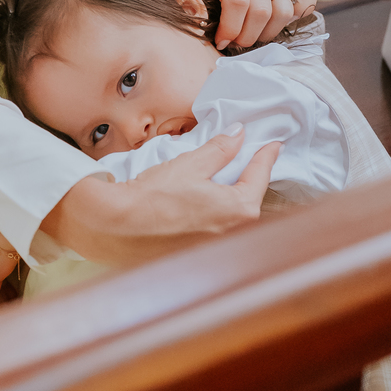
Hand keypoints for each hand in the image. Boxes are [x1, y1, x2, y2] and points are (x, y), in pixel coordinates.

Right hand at [40, 128, 281, 264]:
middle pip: (252, 200)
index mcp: (239, 210)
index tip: (272, 146)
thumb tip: (238, 135)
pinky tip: (205, 204)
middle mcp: (234, 233)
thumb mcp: (191, 164)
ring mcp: (218, 248)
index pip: (260, 176)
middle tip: (250, 160)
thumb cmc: (153, 197)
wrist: (117, 225)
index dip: (265, 156)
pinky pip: (219, 230)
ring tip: (226, 181)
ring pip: (236, 217)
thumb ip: (220, 149)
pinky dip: (218, 215)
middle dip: (252, 180)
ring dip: (234, 198)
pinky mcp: (201, 254)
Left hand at [178, 0, 338, 49]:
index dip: (231, 29)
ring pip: (283, 11)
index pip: (237, 2)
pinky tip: (284, 21)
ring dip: (269, 32)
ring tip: (254, 35)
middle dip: (248, 36)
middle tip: (237, 43)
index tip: (222, 42)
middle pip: (260, 12)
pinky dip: (302, 10)